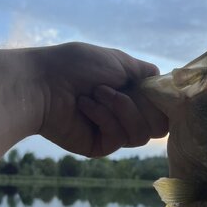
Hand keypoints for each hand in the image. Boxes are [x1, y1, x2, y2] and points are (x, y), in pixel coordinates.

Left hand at [36, 42, 167, 156]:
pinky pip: (120, 138)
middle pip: (158, 127)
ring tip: (96, 94)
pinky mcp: (101, 146)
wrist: (43, 83)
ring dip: (122, 109)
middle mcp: (125, 115)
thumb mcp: (119, 60)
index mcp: (130, 94)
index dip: (163, 103)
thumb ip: (144, 72)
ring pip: (141, 134)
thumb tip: (162, 81)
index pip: (162, 109)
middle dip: (141, 105)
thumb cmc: (77, 66)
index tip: (156, 93)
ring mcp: (113, 132)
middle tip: (118, 90)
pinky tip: (85, 105)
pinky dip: (105, 117)